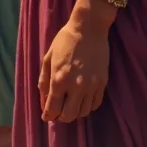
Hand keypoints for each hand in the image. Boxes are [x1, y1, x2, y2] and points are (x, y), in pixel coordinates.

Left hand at [39, 0, 110, 121]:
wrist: (89, 29)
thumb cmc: (65, 40)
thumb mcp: (48, 58)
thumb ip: (44, 81)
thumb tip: (44, 100)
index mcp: (59, 80)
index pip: (52, 109)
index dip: (48, 116)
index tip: (46, 117)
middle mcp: (76, 87)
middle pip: (69, 116)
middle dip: (61, 117)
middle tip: (58, 112)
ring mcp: (91, 86)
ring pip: (83, 113)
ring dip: (75, 112)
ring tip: (70, 105)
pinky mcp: (102, 84)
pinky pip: (95, 104)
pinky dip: (87, 106)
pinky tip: (82, 100)